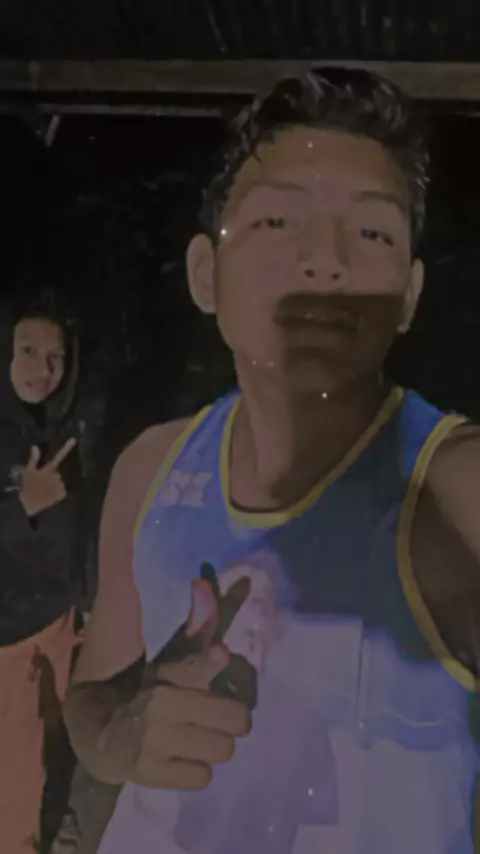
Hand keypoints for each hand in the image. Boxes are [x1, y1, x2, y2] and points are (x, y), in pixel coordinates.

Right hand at [19, 438, 76, 516]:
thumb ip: (34, 459)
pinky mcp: (62, 493)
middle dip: (52, 476)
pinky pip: (62, 491)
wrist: (29, 503)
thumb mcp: (28, 471)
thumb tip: (35, 446)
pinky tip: (49, 495)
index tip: (74, 439)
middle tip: (42, 482)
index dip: (67, 447)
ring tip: (45, 490)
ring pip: (60, 482)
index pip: (59, 456)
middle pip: (58, 472)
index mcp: (49, 469)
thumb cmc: (27, 486)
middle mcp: (57, 475)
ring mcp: (60, 484)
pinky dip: (57, 492)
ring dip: (55, 484)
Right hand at [110, 576, 251, 789]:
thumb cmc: (146, 689)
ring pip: (223, 751)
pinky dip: (196, 771)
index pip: (197, 669)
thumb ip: (197, 627)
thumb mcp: (171, 659)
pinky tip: (180, 759)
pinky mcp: (149, 776)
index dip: (212, 662)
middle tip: (219, 719)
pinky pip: (203, 778)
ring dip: (214, 746)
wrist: (98, 731)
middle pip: (235, 720)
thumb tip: (203, 582)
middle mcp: (158, 710)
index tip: (221, 653)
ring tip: (197, 738)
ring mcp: (153, 746)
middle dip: (232, 719)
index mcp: (164, 679)